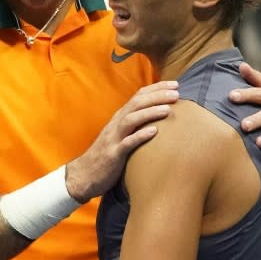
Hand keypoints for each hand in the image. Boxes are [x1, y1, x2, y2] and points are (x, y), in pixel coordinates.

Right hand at [65, 81, 178, 201]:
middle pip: (136, 103)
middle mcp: (116, 124)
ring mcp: (114, 138)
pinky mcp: (113, 154)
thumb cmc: (106, 155)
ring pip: (131, 120)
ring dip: (150, 113)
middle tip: (176, 93)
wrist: (84, 174)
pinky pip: (127, 143)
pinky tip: (155, 132)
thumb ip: (134, 125)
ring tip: (168, 109)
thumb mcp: (120, 135)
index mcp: (119, 117)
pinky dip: (140, 136)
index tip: (175, 85)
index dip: (156, 88)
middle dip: (157, 96)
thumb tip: (157, 118)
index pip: (138, 96)